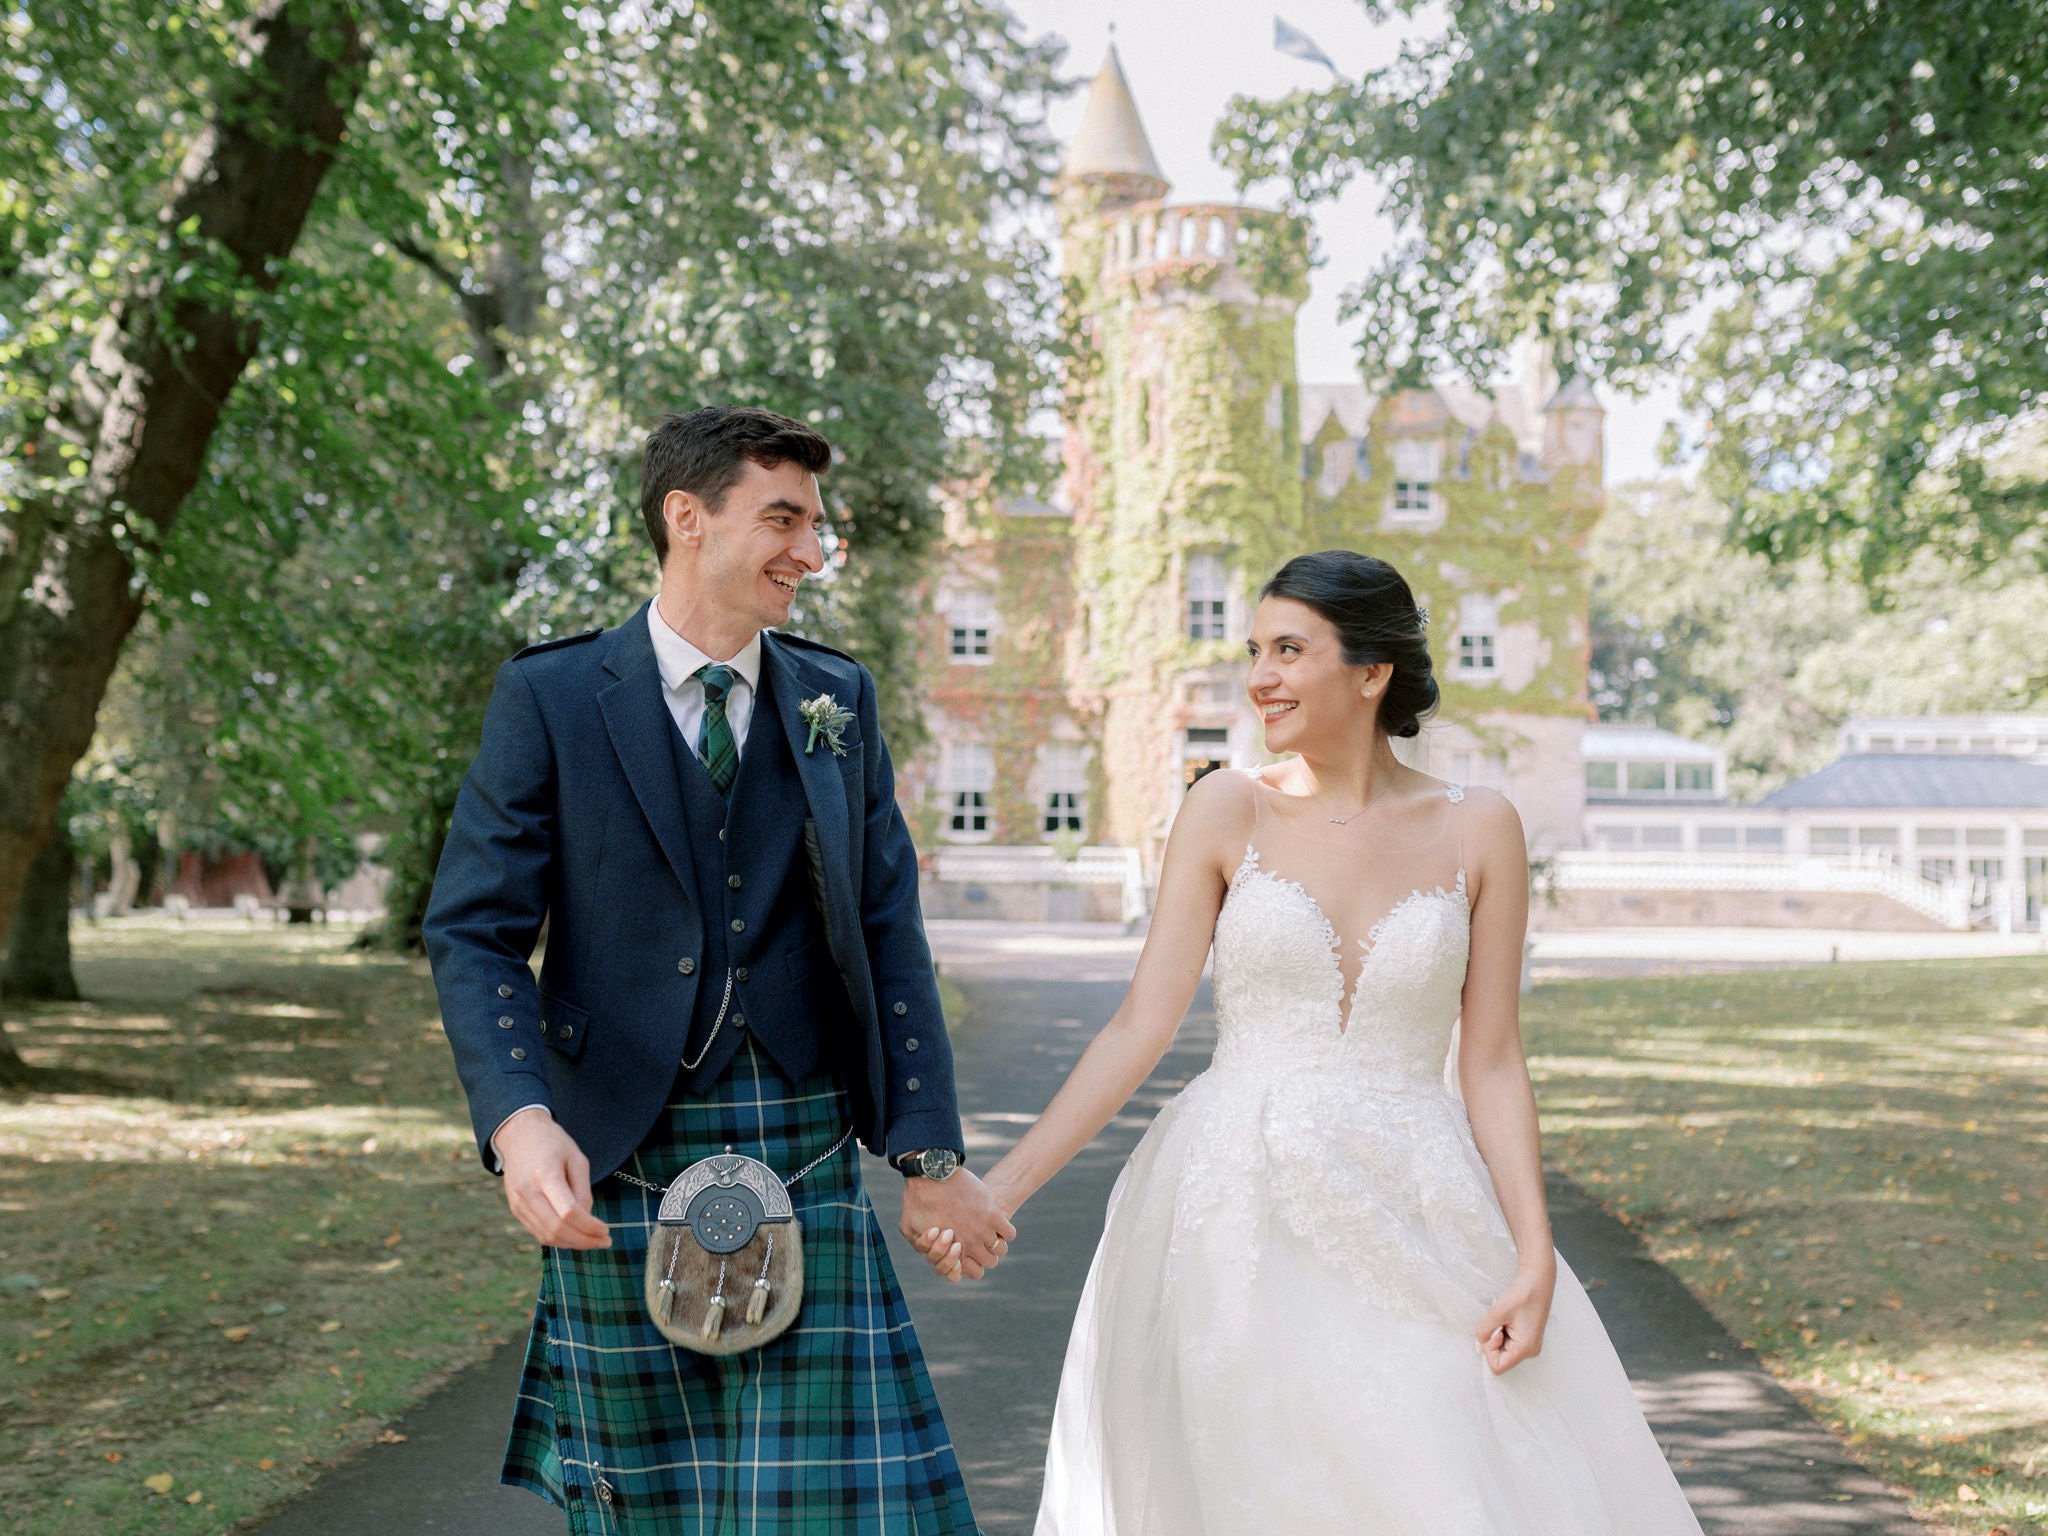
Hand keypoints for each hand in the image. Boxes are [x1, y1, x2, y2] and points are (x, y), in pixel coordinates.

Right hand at [497, 1110, 610, 1249]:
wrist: (519, 1135)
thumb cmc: (553, 1143)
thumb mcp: (577, 1158)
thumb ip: (583, 1190)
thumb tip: (588, 1219)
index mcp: (545, 1175)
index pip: (569, 1212)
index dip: (589, 1227)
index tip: (606, 1231)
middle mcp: (527, 1193)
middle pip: (556, 1229)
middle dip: (583, 1241)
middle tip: (604, 1242)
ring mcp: (518, 1203)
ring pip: (546, 1235)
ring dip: (572, 1244)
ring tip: (592, 1241)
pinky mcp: (515, 1209)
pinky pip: (538, 1232)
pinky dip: (558, 1239)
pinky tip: (575, 1236)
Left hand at [900, 1168, 1014, 1282]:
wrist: (932, 1174)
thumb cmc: (918, 1200)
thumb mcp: (909, 1228)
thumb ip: (921, 1245)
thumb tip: (932, 1253)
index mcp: (951, 1251)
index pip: (975, 1273)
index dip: (972, 1264)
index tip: (967, 1251)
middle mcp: (970, 1245)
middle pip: (990, 1262)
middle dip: (985, 1254)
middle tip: (978, 1240)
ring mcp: (983, 1231)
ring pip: (1001, 1249)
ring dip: (996, 1242)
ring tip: (987, 1230)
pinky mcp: (993, 1214)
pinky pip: (1010, 1233)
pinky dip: (1005, 1230)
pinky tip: (995, 1221)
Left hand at [1475, 1261, 1554, 1374]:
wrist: (1538, 1279)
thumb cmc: (1521, 1294)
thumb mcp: (1497, 1312)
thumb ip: (1483, 1331)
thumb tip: (1478, 1346)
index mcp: (1525, 1349)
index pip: (1498, 1366)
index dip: (1489, 1350)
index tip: (1494, 1330)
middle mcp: (1530, 1351)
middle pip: (1501, 1359)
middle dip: (1493, 1342)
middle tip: (1499, 1322)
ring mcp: (1530, 1345)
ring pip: (1504, 1350)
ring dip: (1498, 1335)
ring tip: (1505, 1318)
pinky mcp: (1528, 1337)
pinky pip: (1509, 1342)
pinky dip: (1503, 1332)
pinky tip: (1508, 1318)